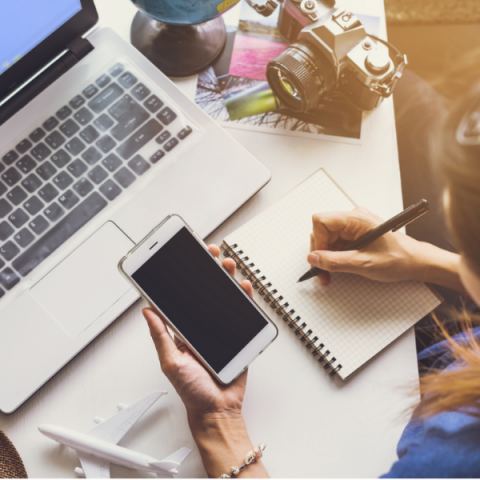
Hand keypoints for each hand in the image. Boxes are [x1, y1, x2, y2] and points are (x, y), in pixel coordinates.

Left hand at [142, 244, 252, 420]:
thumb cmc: (193, 391)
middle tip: (209, 253)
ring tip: (227, 265)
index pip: (182, 298)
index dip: (183, 277)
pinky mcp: (237, 336)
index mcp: (183, 330)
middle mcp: (201, 327)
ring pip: (224, 298)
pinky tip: (243, 287)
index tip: (182, 259)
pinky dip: (245, 298)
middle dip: (208, 270)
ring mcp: (220, 329)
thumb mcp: (171, 362)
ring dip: (226, 278)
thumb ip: (160, 336)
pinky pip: (242, 313)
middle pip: (205, 292)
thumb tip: (147, 312)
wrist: (218, 409)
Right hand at [308, 207, 429, 285]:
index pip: (321, 221)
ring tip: (331, 273)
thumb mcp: (364, 264)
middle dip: (320, 252)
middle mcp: (353, 219)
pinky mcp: (355, 235)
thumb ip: (336, 261)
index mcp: (356, 219)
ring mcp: (353, 227)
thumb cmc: (398, 259)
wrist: (416, 262)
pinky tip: (339, 268)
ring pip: (327, 239)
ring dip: (327, 257)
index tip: (321, 258)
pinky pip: (336, 243)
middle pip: (322, 231)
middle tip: (323, 272)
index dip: (318, 241)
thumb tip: (313, 258)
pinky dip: (334, 257)